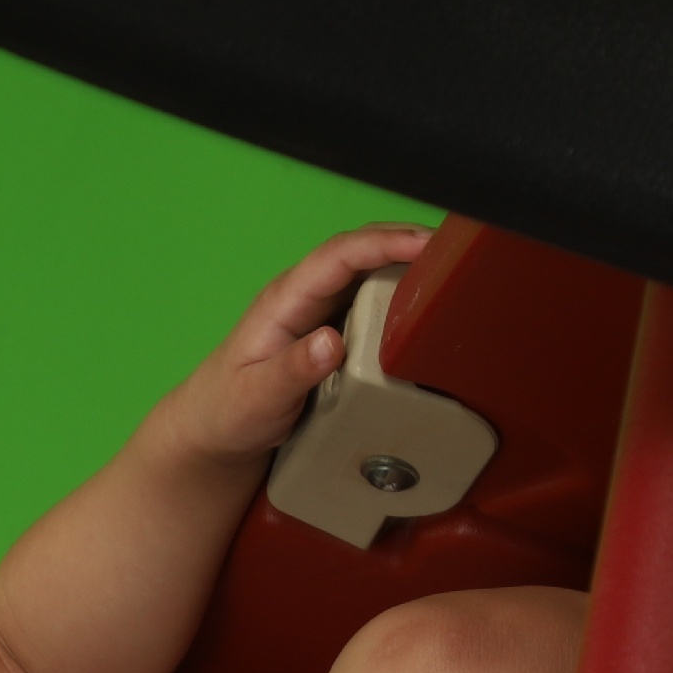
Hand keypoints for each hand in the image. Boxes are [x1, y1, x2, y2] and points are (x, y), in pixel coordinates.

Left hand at [151, 224, 434, 466]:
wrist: (214, 430)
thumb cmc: (228, 411)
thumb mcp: (257, 398)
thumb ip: (292, 370)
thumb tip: (332, 341)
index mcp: (286, 300)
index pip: (340, 255)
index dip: (385, 243)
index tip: (425, 245)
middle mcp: (306, 296)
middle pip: (363, 251)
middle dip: (410, 242)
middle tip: (458, 253)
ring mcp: (321, 311)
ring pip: (371, 272)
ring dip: (410, 264)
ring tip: (455, 271)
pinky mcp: (334, 329)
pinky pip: (372, 301)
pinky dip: (402, 295)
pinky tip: (427, 305)